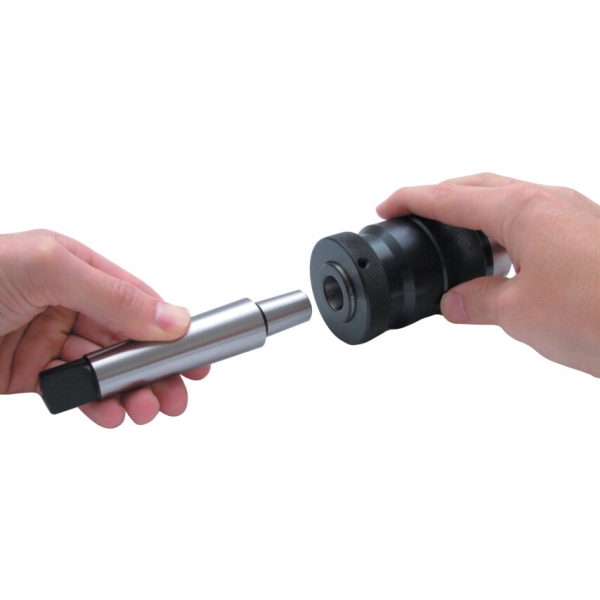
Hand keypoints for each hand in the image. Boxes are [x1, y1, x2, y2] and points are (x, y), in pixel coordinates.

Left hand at [0, 229, 209, 426]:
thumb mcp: (45, 270)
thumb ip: (112, 294)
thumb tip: (172, 317)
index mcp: (74, 267)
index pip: (138, 299)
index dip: (171, 328)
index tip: (198, 353)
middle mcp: (65, 302)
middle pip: (127, 340)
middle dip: (157, 368)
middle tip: (177, 393)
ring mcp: (48, 340)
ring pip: (105, 370)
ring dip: (131, 391)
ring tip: (147, 409)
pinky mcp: (27, 375)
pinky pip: (73, 393)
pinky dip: (96, 406)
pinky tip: (110, 414)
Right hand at [377, 173, 599, 376]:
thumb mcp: (518, 313)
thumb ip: (477, 301)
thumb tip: (455, 301)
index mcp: (524, 210)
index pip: (451, 197)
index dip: (412, 199)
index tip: (387, 203)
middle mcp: (550, 201)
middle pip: (480, 186)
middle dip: (441, 195)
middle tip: (413, 210)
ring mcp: (573, 215)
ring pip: (508, 201)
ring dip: (475, 213)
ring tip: (451, 235)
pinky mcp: (587, 234)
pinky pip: (533, 220)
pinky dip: (505, 232)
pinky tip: (501, 258)